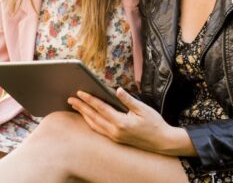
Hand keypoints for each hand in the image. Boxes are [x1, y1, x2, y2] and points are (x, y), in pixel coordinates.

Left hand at [68, 88, 182, 153]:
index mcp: (121, 123)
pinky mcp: (116, 139)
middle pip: (93, 117)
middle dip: (81, 107)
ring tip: (75, 106)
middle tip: (70, 99)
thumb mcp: (143, 109)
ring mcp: (115, 137)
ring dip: (83, 115)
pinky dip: (91, 122)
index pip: (101, 108)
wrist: (162, 142)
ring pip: (94, 125)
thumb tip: (117, 90)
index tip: (79, 92)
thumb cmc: (154, 123)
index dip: (89, 99)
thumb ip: (128, 100)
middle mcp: (115, 131)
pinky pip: (99, 130)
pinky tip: (87, 116)